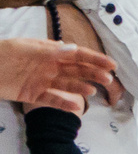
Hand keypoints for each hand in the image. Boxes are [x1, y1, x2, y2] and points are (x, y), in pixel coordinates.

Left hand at [0, 37, 121, 113]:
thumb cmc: (1, 54)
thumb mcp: (24, 48)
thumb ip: (48, 50)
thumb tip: (73, 49)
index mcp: (48, 51)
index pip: (76, 54)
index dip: (94, 59)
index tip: (111, 65)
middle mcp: (48, 66)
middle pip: (76, 70)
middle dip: (93, 74)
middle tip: (107, 80)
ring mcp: (42, 81)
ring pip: (67, 85)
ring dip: (80, 87)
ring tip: (92, 91)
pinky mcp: (33, 95)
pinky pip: (52, 99)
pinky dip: (63, 103)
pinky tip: (75, 105)